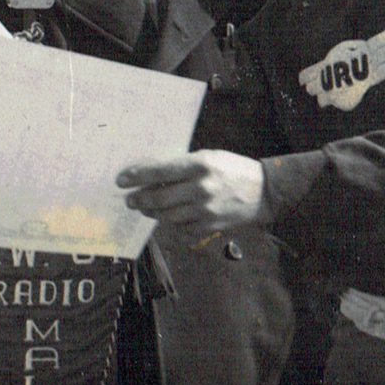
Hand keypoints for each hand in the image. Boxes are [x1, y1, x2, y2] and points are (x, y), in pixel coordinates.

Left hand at [116, 150, 265, 233]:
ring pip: (166, 216)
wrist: (263, 192)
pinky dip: (170, 222)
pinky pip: (180, 227)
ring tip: (143, 207)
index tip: (121, 180)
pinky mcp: (209, 227)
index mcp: (200, 165)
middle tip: (129, 200)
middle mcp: (201, 188)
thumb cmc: (232, 169)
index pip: (159, 172)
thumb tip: (150, 173)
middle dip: (138, 199)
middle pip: (158, 198)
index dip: (137, 176)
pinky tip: (166, 215)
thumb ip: (182, 165)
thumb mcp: (208, 157)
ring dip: (150, 212)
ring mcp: (205, 211)